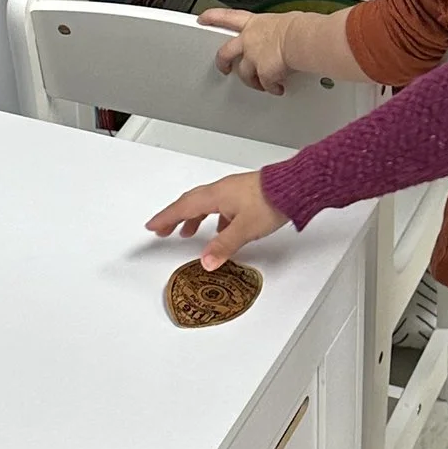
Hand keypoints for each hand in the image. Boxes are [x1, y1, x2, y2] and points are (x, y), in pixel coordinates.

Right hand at [145, 167, 281, 268]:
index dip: (166, 217)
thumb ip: (223, 246)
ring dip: (194, 218)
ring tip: (188, 233)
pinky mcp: (245, 196)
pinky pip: (221, 207)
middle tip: (162, 230)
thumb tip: (205, 262)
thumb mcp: (244, 229)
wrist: (295, 186)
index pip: (183, 207)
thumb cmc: (271, 201)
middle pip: (191, 204)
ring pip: (206, 205)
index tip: (152, 226)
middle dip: (175, 217)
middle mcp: (222, 191)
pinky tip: (221, 230)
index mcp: (216, 195)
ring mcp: (234, 192)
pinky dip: (214, 219)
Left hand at [201, 7, 290, 92]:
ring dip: (251, 81)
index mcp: (254, 24)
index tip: (203, 19)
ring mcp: (253, 58)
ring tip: (260, 84)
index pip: (227, 17)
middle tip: (224, 68)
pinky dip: (271, 88)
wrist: (301, 39)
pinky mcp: (262, 73)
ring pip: (243, 73)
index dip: (212, 17)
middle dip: (222, 62)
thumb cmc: (299, 28)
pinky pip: (265, 84)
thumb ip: (277, 30)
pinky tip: (277, 88)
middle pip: (226, 52)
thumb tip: (287, 33)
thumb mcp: (285, 21)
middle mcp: (249, 40)